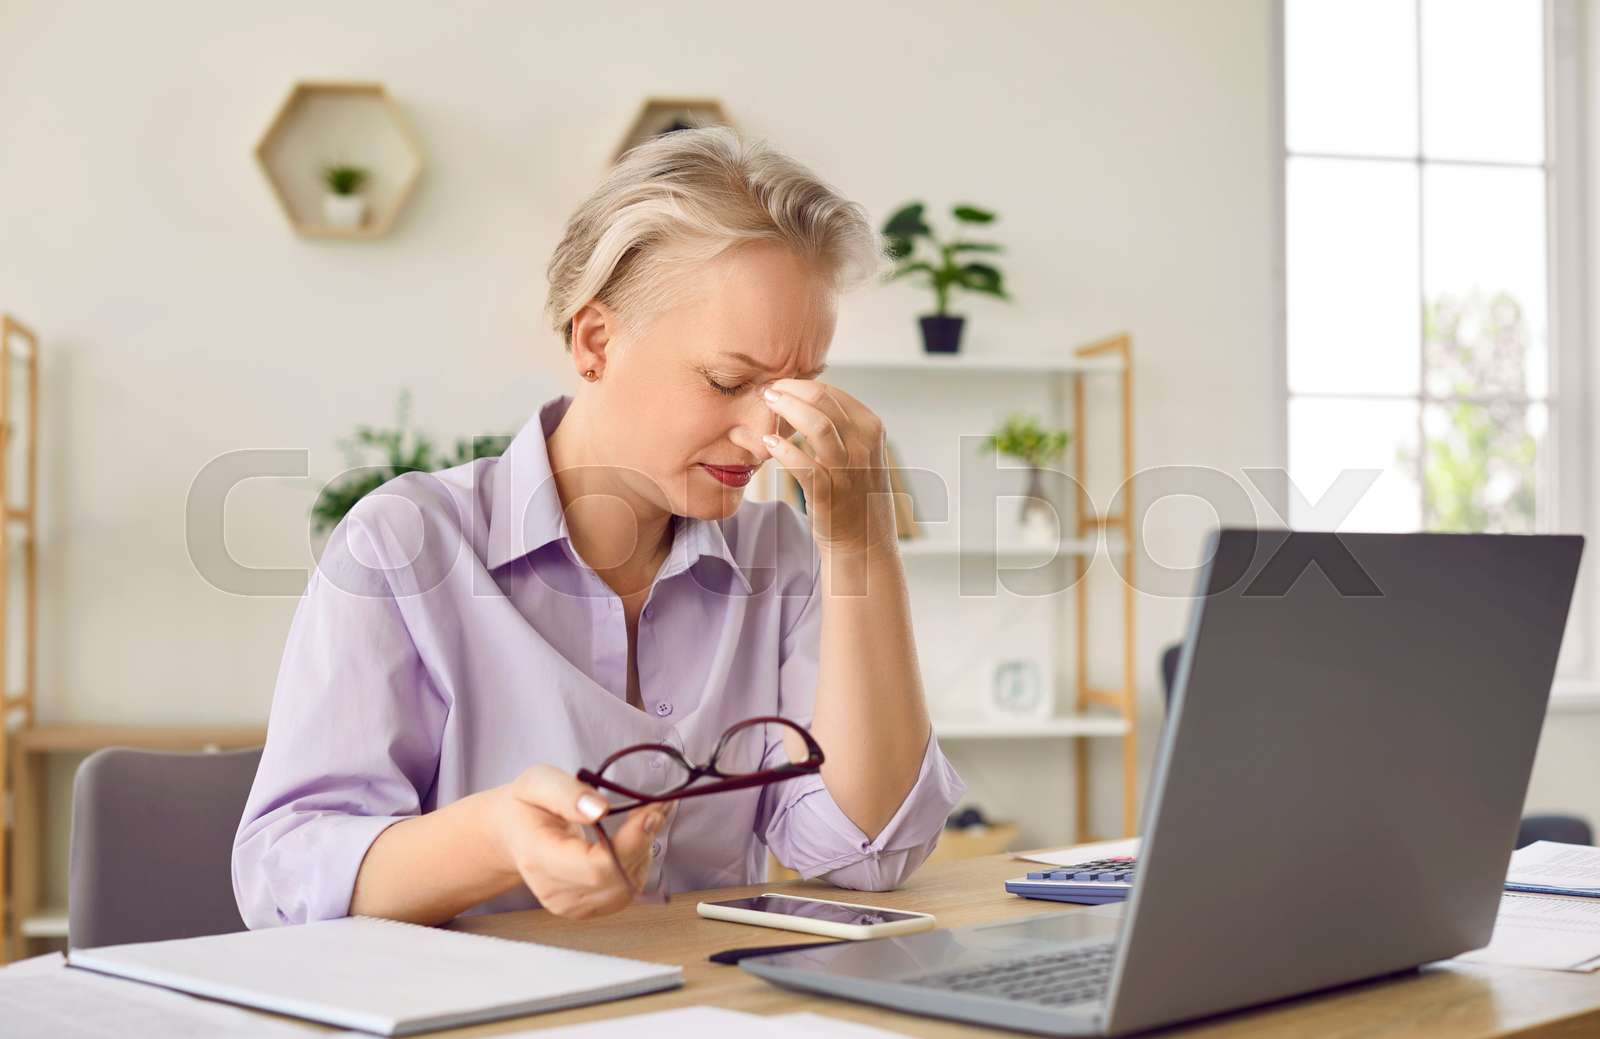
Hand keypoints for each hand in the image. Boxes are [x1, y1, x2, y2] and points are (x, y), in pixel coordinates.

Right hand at [489, 764, 667, 917]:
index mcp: (539, 858)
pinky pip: (626, 890)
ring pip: (628, 887)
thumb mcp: (538, 782)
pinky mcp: (587, 908)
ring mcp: (571, 906)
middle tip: (658, 804)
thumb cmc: (527, 806)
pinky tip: (636, 838)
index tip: (650, 811)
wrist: (514, 834)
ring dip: (645, 850)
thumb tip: (600, 809)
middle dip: (644, 840)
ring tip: (647, 816)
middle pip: (617, 879)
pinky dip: (639, 862)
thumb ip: (566, 793)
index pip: (595, 867)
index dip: (631, 843)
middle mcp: (555, 891)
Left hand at [757, 379, 896, 556]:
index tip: (777, 383)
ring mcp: (848, 470)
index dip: (800, 383)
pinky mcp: (829, 494)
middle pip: (823, 400)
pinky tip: (769, 442)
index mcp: (871, 428)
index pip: (832, 392)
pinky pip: (804, 465)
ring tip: (765, 404)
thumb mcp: (858, 451)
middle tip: (766, 389)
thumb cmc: (854, 493)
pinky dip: (784, 450)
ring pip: (818, 425)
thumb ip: (838, 424)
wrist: (865, 543)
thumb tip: (802, 395)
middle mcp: (863, 445)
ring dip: (786, 410)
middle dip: (789, 389)